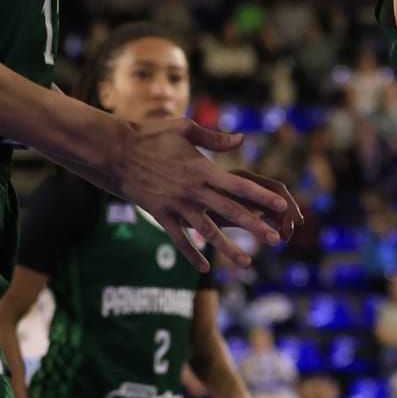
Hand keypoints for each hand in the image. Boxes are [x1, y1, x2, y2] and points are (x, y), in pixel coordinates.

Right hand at [107, 118, 290, 271]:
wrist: (115, 151)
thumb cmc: (151, 135)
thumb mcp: (185, 128)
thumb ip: (216, 137)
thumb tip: (243, 140)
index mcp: (203, 169)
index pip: (239, 186)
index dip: (261, 196)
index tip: (281, 205)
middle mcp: (193, 191)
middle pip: (230, 212)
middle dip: (255, 226)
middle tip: (275, 239)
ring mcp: (176, 206)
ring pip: (207, 232)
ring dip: (228, 248)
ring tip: (247, 262)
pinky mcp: (159, 215)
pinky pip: (179, 239)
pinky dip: (191, 254)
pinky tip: (204, 269)